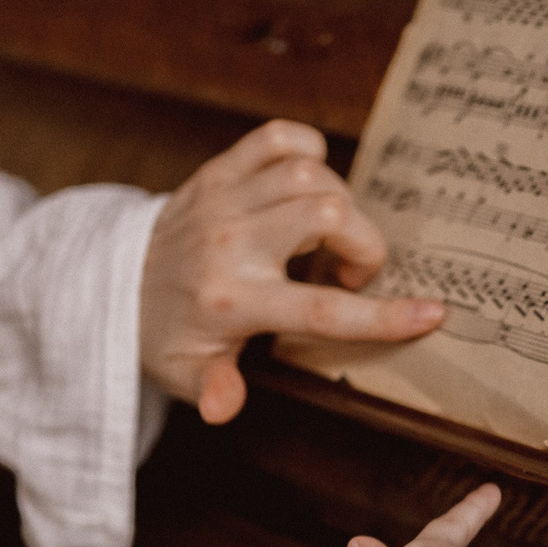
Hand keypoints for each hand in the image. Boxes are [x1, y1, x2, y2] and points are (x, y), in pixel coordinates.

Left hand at [139, 120, 443, 424]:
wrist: (115, 280)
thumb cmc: (168, 334)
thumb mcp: (186, 375)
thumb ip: (214, 389)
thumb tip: (224, 409)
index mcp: (231, 302)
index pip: (319, 310)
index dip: (382, 315)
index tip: (432, 314)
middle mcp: (230, 244)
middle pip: (325, 215)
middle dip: (362, 242)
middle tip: (348, 272)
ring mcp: (224, 199)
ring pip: (310, 173)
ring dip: (339, 201)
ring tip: (326, 235)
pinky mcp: (219, 170)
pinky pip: (280, 137)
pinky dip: (309, 153)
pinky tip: (307, 188)